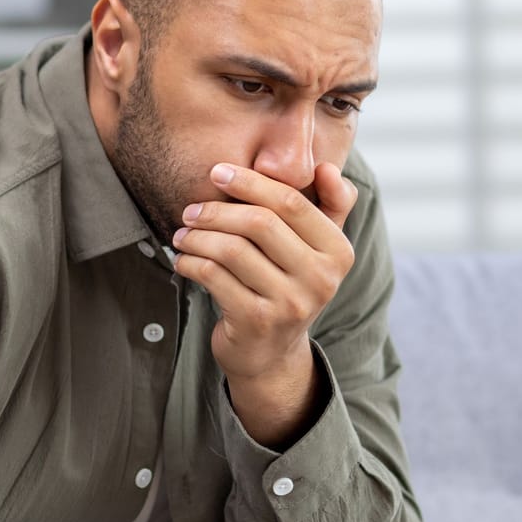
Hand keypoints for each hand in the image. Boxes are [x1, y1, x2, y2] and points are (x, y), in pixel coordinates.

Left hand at [171, 160, 359, 384]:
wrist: (271, 353)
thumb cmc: (289, 286)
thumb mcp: (318, 248)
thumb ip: (330, 205)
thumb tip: (325, 168)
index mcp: (338, 252)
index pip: (291, 203)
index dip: (250, 182)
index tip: (218, 172)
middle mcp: (321, 279)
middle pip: (259, 223)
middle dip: (217, 210)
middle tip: (191, 210)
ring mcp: (290, 304)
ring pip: (232, 249)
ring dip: (197, 237)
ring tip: (182, 234)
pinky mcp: (256, 321)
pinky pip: (213, 276)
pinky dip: (190, 262)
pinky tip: (183, 260)